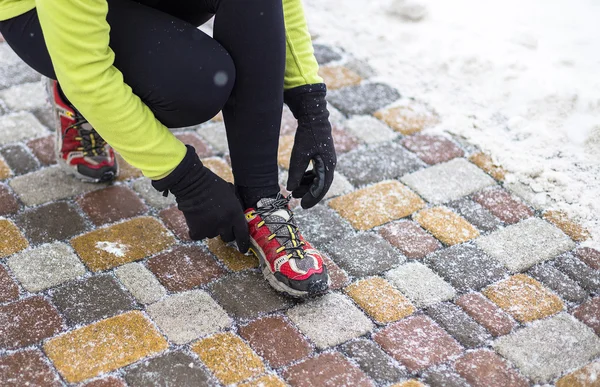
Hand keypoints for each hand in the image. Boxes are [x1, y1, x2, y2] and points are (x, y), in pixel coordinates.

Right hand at [152, 145, 249, 252]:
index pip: (243, 234)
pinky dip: (196, 230)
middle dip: (225, 233)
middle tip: (219, 223)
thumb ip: (235, 208)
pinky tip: (196, 219)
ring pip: (212, 235)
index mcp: (235, 214)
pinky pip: (198, 236)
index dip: (244, 243)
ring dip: (210, 228)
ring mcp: (211, 228)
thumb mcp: (231, 194)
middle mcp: (225, 224)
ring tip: (205, 214)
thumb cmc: (213, 185)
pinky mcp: (197, 231)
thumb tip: (238, 218)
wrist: (193, 183)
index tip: (243, 250)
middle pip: (228, 238)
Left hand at [284, 83, 336, 208]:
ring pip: (318, 178)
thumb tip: (291, 189)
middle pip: (321, 185)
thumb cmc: (308, 135)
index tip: (302, 205)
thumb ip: (296, 173)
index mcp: (328, 166)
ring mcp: (327, 160)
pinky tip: (299, 180)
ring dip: (308, 185)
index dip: (312, 198)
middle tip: (296, 199)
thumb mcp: (299, 156)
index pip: (321, 188)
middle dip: (309, 193)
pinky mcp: (322, 155)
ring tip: (294, 190)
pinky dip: (308, 177)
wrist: (314, 117)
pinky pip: (317, 171)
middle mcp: (330, 164)